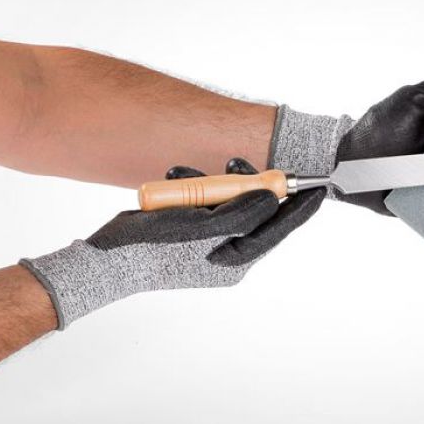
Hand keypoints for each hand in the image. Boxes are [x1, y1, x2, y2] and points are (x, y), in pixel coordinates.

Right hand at [20, 158, 324, 329]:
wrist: (104, 262)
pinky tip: (175, 180)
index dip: (298, 207)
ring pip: (227, 207)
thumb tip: (274, 197)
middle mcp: (227, 256)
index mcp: (235, 260)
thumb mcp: (199, 226)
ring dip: (211, 184)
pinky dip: (194, 192)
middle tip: (236, 161)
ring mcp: (208, 248)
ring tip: (184, 173)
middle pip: (253, 213)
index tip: (319, 187)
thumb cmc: (148, 248)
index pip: (277, 229)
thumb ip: (241, 212)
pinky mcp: (191, 238)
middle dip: (244, 184)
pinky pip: (206, 209)